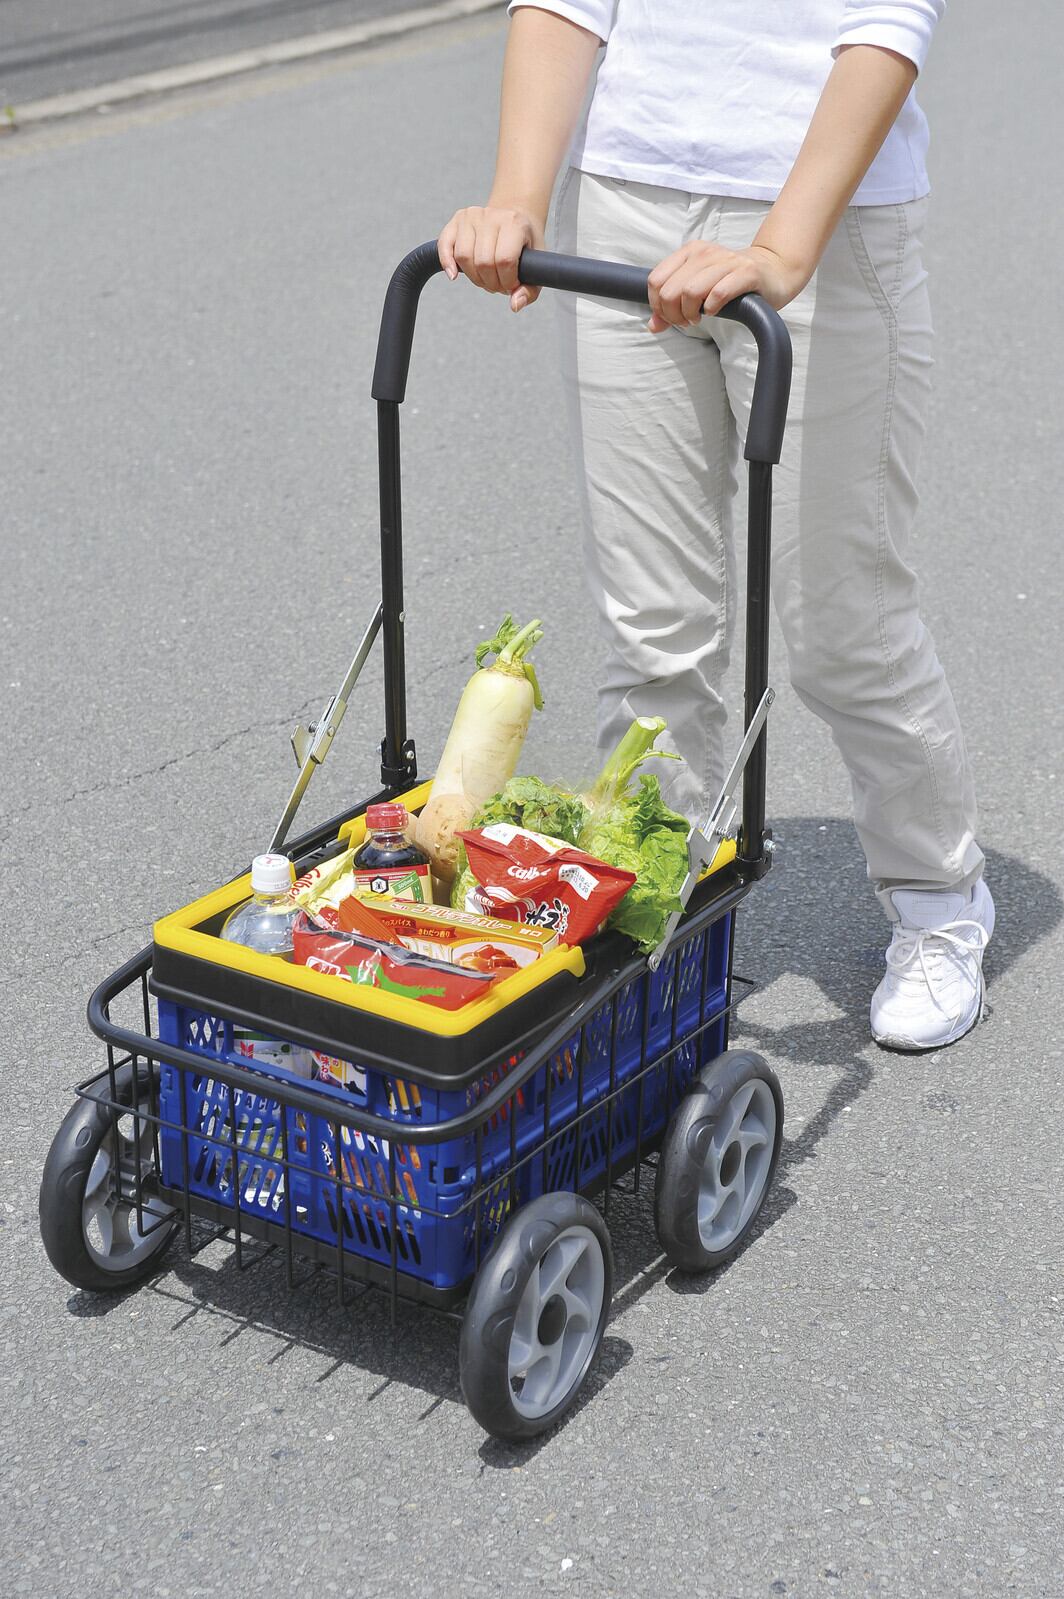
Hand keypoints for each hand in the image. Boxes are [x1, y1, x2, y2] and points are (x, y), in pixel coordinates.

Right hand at [438, 204, 545, 310]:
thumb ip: (529, 291)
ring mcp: (472, 216)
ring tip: (486, 278)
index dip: (507, 281)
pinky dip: (447, 263)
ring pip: (464, 257)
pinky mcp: (456, 220)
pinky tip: (453, 275)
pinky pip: (445, 246)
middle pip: (483, 262)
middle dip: (491, 282)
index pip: (504, 261)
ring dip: (474, 277)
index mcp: (514, 223)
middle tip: (499, 284)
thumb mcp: (535, 267)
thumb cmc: (524, 245)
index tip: (512, 284)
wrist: (514, 219)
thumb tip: (514, 305)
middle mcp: (491, 215)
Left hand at [646, 240, 808, 331]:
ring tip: (699, 318)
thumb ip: (672, 306)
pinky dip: (712, 307)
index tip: (671, 316)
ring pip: (690, 291)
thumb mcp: (698, 290)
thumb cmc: (732, 282)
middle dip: (673, 314)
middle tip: (686, 321)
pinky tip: (714, 311)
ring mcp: (727, 261)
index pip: (655, 280)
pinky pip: (719, 293)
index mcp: (690, 252)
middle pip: (669, 290)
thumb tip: (653, 325)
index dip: (657, 305)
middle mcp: (706, 253)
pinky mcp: (747, 273)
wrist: (773, 271)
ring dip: (690, 313)